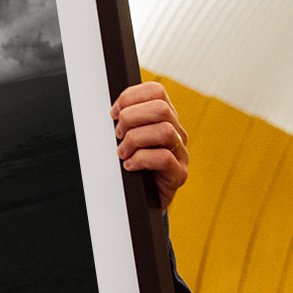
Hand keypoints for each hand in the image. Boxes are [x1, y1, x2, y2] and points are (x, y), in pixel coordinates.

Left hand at [111, 81, 188, 209]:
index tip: (114, 113)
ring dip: (135, 140)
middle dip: (131, 118)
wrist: (141, 201)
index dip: (130, 97)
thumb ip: (125, 121)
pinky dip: (140, 160)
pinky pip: (164, 158)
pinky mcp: (178, 174)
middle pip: (160, 108)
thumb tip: (112, 110)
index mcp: (164, 118)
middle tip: (118, 134)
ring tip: (123, 152)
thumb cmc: (131, 166)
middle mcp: (176, 132)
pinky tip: (129, 166)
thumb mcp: (126, 138)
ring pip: (164, 131)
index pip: (155, 91)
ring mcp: (180, 153)